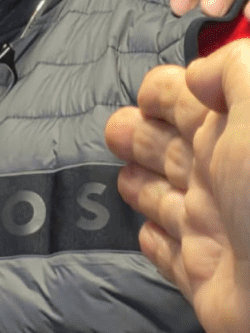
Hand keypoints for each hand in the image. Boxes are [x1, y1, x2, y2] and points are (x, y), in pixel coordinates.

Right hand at [105, 45, 249, 332]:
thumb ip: (231, 71)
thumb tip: (197, 75)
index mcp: (233, 132)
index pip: (185, 100)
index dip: (160, 92)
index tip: (141, 93)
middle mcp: (222, 176)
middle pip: (167, 147)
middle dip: (139, 136)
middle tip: (115, 131)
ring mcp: (213, 227)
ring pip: (163, 198)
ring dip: (140, 186)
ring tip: (122, 178)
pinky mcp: (203, 276)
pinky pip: (170, 255)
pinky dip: (155, 243)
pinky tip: (145, 233)